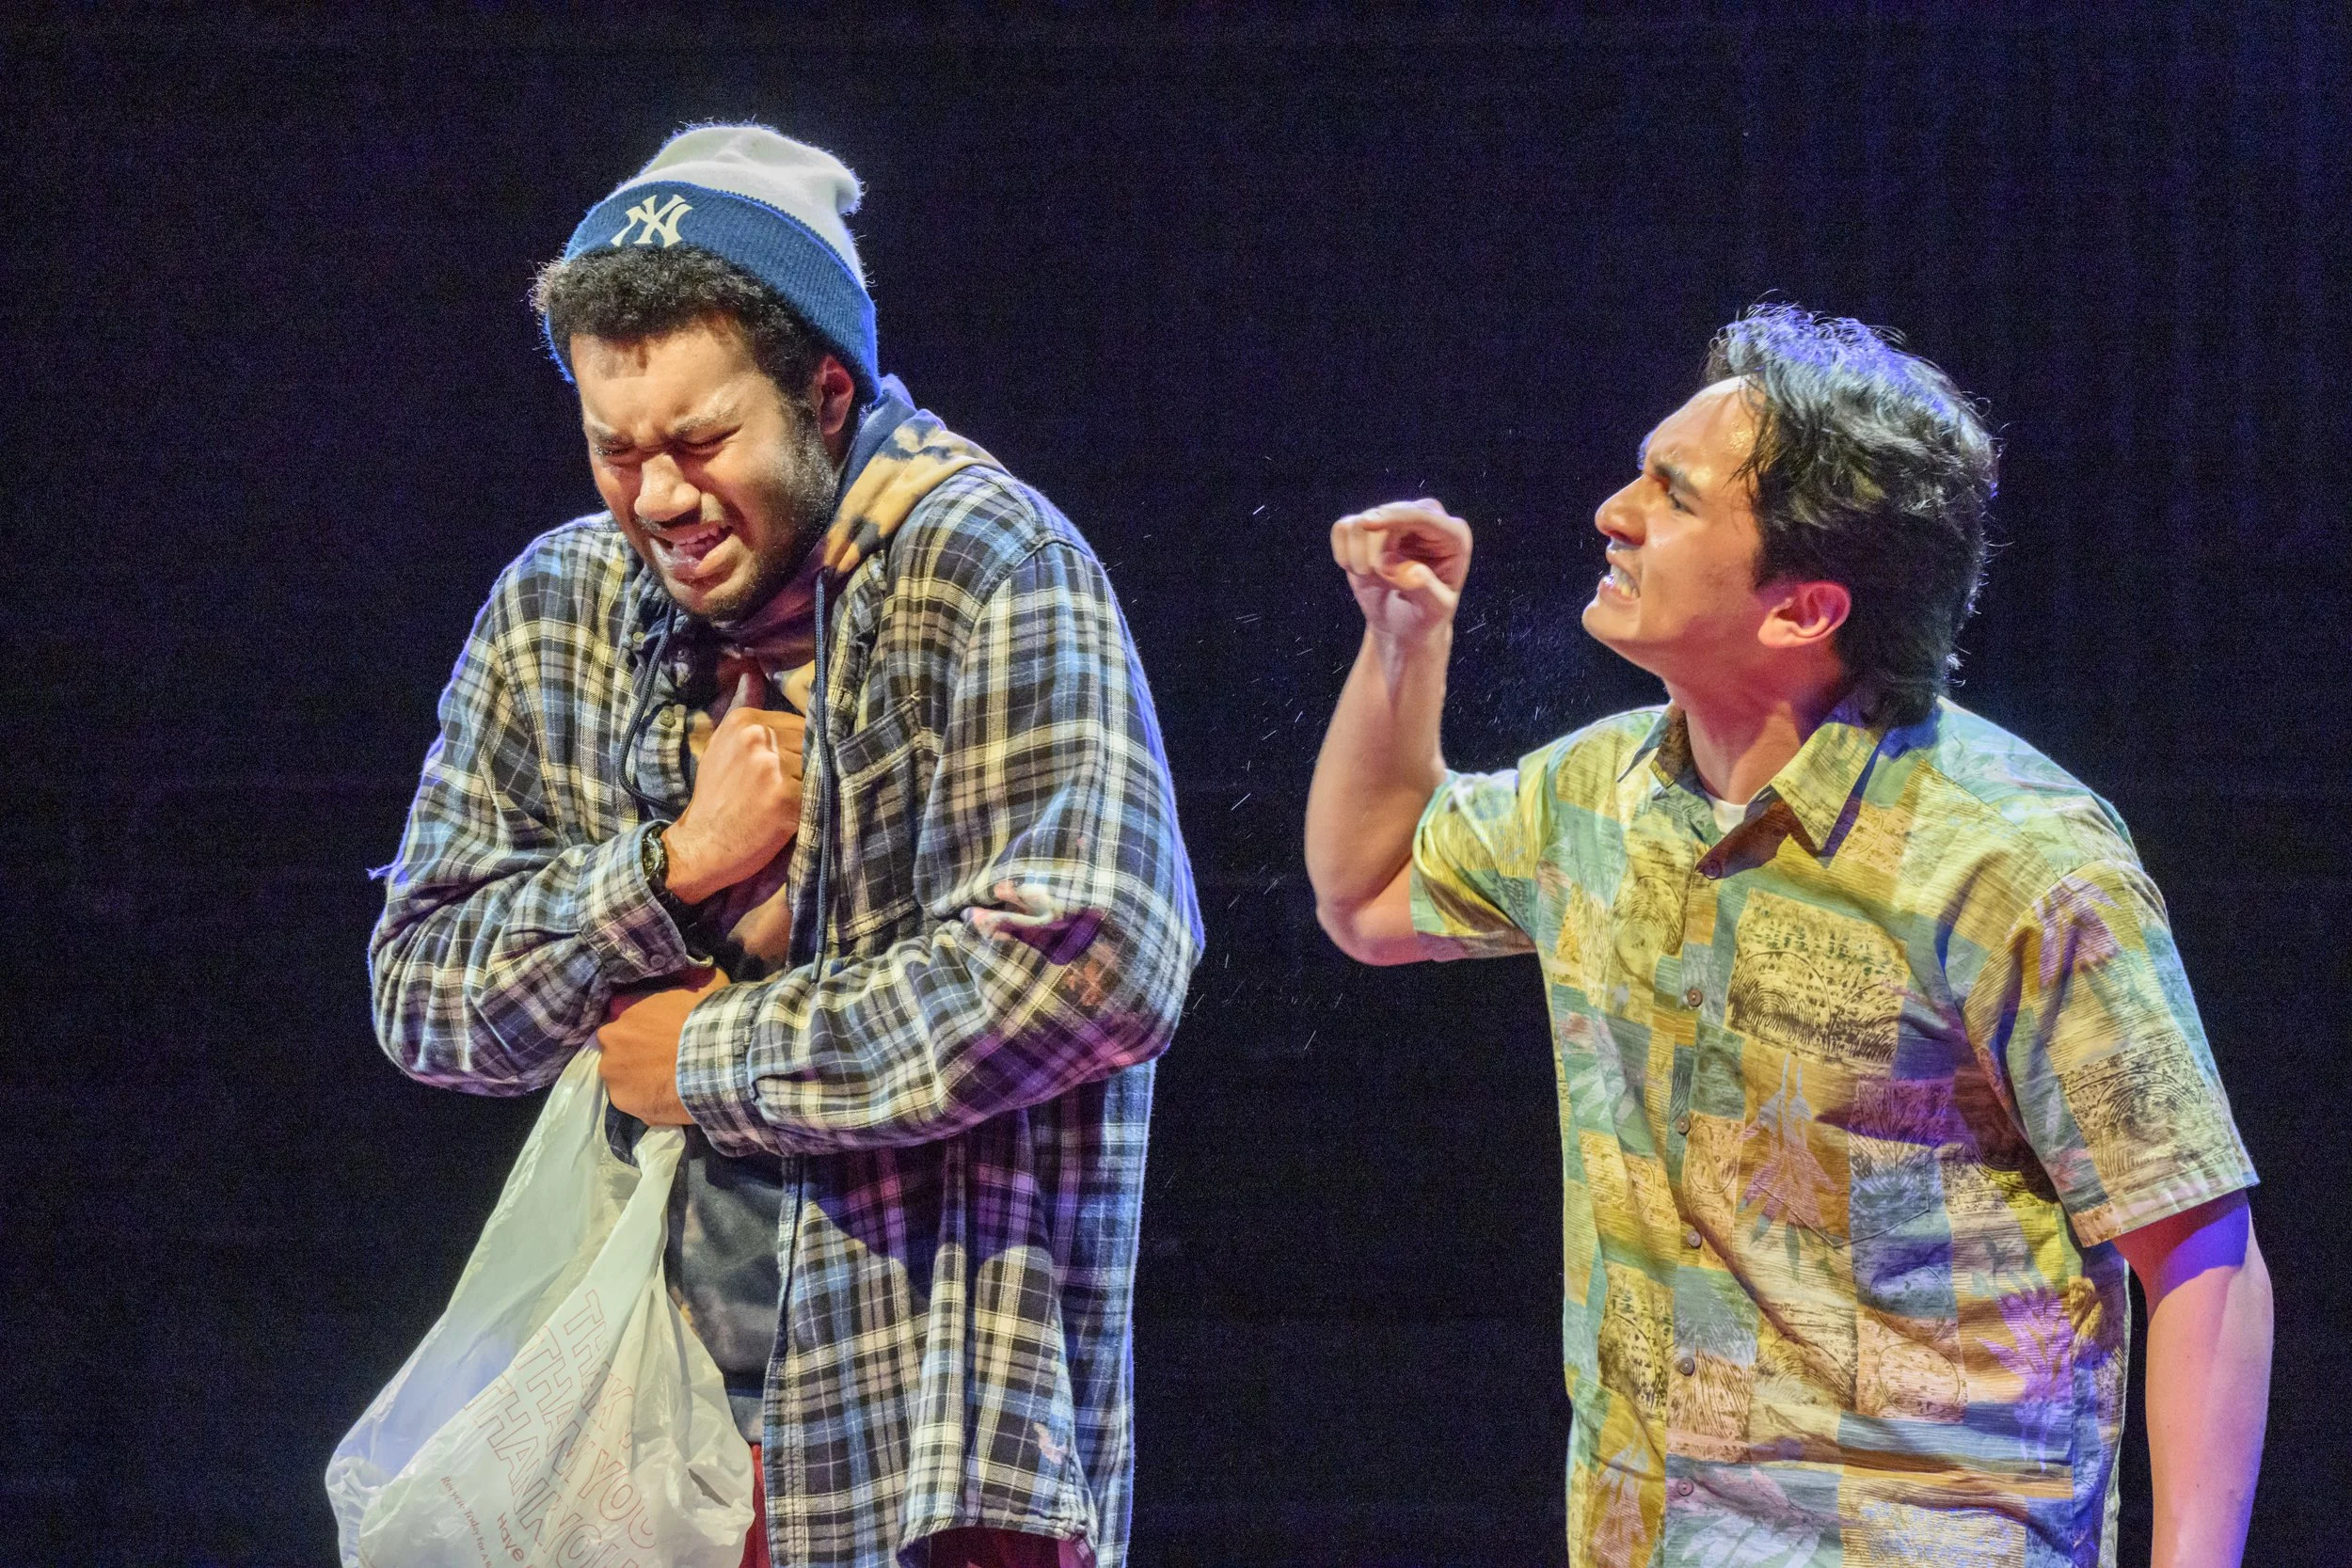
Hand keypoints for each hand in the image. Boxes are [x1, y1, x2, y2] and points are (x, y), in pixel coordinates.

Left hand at [596, 967, 725, 1125]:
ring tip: (669, 1083)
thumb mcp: (705, 983)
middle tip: (665, 1059)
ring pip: (623, 1077)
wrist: (714, 1058)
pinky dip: (648, 1102)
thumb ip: (690, 979)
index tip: (659, 1032)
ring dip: (640, 1079)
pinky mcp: (622, 1101)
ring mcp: (612, 1072)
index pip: (623, 1013)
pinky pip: (635, 1101)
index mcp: (624, 1007)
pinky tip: (670, 1099)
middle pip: (619, 1047)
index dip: (642, 1026)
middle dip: (636, 1053)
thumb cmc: (708, 1018)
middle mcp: (610, 1038)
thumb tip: (699, 971)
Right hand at [665, 670, 805, 903]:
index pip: (800, 723)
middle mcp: (758, 736)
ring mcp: (772, 764)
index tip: (792, 770)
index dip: (802, 750)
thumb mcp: (722, 746)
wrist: (701, 845)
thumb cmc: (716, 798)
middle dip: (810, 766)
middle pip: (812, 744)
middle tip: (793, 791)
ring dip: (815, 787)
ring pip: (819, 767)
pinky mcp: (785, 795)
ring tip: (792, 804)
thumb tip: (751, 671)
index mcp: (744, 720)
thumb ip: (742, 708)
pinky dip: (815, 807)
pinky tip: (797, 817)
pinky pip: (819, 793)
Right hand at [1330, 499, 1471, 643]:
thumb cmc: (1425, 615)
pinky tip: (1357, 569)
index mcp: (1453, 535)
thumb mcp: (1435, 610)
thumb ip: (1425, 589)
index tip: (1366, 524)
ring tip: (1370, 578)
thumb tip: (1404, 571)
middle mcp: (1425, 518)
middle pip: (1387, 517)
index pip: (1422, 516)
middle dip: (1372, 552)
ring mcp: (1395, 519)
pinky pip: (1344, 528)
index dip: (1394, 518)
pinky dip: (1343, 551)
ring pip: (1360, 522)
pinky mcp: (1369, 526)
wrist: (1404, 622)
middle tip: (1371, 578)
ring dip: (1357, 556)